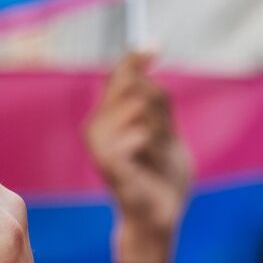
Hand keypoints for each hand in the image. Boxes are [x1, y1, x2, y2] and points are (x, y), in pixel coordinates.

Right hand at [84, 52, 190, 262]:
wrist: (161, 215)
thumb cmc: (162, 176)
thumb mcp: (166, 130)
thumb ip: (156, 100)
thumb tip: (147, 56)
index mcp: (108, 117)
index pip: (117, 76)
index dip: (135, 58)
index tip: (156, 46)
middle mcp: (97, 126)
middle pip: (132, 86)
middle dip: (158, 107)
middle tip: (162, 136)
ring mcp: (99, 143)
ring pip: (139, 107)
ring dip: (158, 130)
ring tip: (155, 155)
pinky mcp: (106, 161)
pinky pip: (140, 133)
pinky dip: (153, 145)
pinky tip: (147, 162)